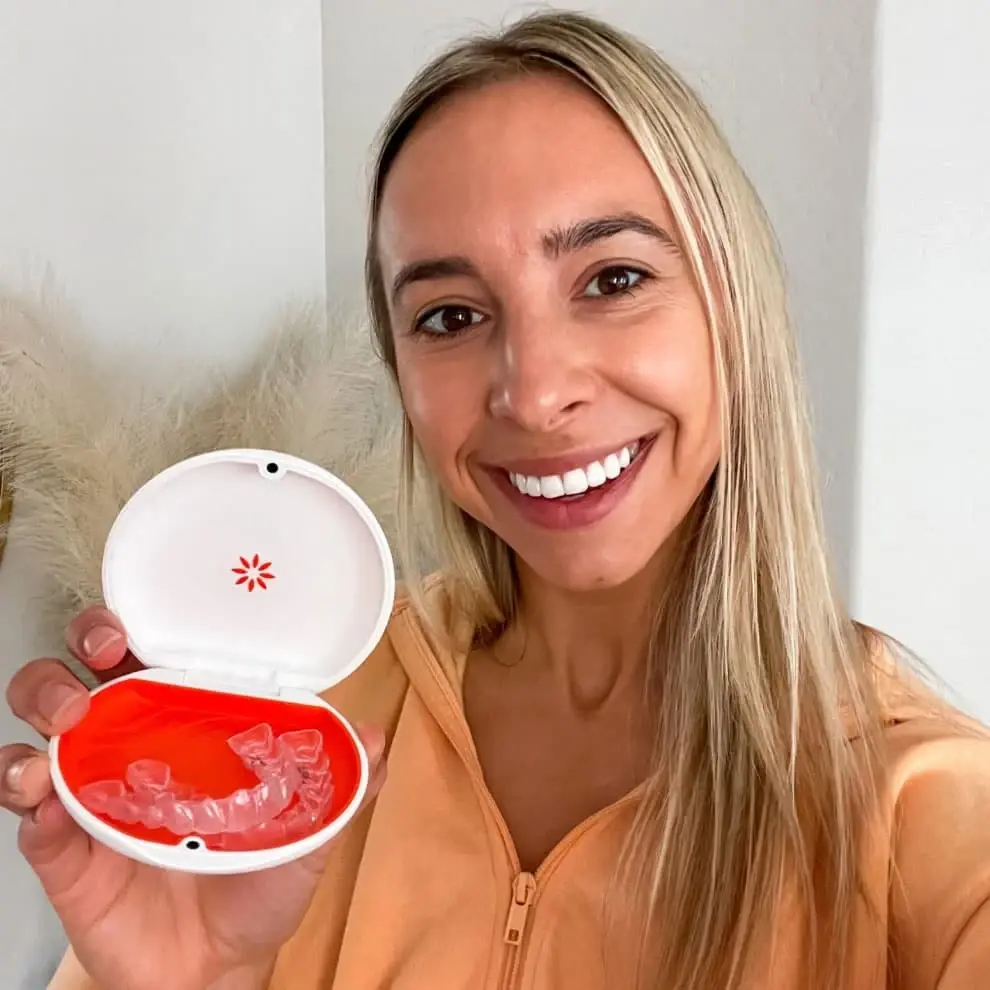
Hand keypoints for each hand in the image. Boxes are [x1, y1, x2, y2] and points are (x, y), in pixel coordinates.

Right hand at [2, 606, 386, 989]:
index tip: (138, 622)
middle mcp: (128, 745)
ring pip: (41, 727)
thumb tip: (375, 737)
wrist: (221, 964)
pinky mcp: (64, 849)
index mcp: (184, 724)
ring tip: (68, 723)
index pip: (150, 656)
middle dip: (78, 650)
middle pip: (81, 675)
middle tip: (102, 654)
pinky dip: (26, 794)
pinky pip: (27, 810)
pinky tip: (48, 801)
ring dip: (43, 707)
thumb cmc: (261, 877)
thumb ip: (343, 779)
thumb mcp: (312, 824)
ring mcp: (90, 794)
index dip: (133, 625)